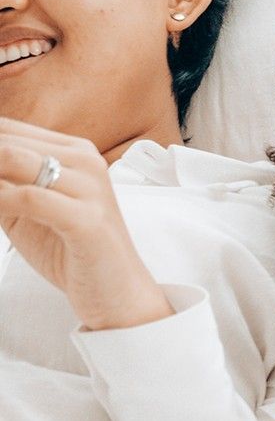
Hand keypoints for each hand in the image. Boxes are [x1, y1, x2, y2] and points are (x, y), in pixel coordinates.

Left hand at [0, 118, 171, 329]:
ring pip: (13, 161)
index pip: (8, 130)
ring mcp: (90, 188)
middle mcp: (85, 160)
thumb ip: (2, 186)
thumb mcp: (28, 211)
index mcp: (75, 152)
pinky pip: (28, 198)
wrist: (117, 291)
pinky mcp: (87, 219)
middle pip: (6, 142)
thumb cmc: (71, 250)